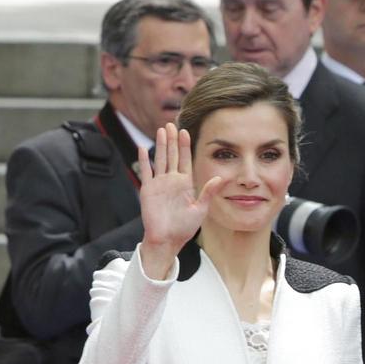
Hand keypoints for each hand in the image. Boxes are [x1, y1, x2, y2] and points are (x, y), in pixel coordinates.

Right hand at [138, 123, 222, 276]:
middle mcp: (172, 181)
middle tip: (171, 124)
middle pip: (172, 155)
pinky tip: (143, 148)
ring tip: (161, 130)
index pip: (186, 160)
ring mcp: (159, 184)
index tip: (185, 131)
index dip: (185, 146)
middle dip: (172, 140)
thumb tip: (220, 178)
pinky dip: (145, 160)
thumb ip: (208, 192)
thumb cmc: (184, 227)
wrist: (167, 239)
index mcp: (185, 184)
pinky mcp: (148, 190)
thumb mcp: (200, 209)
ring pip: (160, 159)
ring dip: (161, 145)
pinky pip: (146, 172)